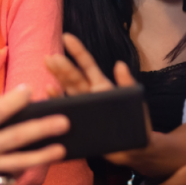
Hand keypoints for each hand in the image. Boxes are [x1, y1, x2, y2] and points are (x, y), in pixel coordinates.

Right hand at [0, 85, 69, 184]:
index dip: (17, 99)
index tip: (30, 90)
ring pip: (19, 162)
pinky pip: (11, 173)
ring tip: (62, 149)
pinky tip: (45, 161)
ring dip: (43, 156)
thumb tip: (10, 106)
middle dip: (42, 129)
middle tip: (64, 122)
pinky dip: (28, 168)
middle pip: (17, 138)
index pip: (0, 110)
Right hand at [45, 33, 153, 167]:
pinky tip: (49, 92)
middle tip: (50, 56)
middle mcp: (90, 95)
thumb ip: (126, 83)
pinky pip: (67, 111)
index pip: (88, 66)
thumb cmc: (137, 122)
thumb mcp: (134, 99)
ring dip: (57, 79)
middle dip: (62, 66)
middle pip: (74, 77)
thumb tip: (120, 64)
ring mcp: (84, 108)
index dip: (78, 52)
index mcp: (102, 87)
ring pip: (67, 90)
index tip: (67, 37)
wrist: (136, 147)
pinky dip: (57, 101)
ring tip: (47, 68)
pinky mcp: (81, 123)